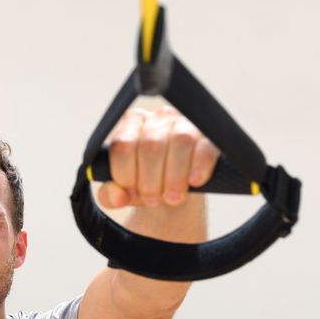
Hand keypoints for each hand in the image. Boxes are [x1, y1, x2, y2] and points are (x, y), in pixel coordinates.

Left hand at [97, 106, 219, 208]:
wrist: (178, 188)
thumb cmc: (147, 183)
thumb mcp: (125, 191)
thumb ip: (110, 195)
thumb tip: (118, 196)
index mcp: (132, 123)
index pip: (123, 145)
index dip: (126, 175)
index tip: (131, 194)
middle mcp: (158, 117)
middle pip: (151, 146)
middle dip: (151, 182)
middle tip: (153, 200)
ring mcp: (185, 123)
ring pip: (180, 142)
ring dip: (175, 177)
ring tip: (172, 198)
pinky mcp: (209, 136)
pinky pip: (206, 147)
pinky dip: (200, 167)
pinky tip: (194, 182)